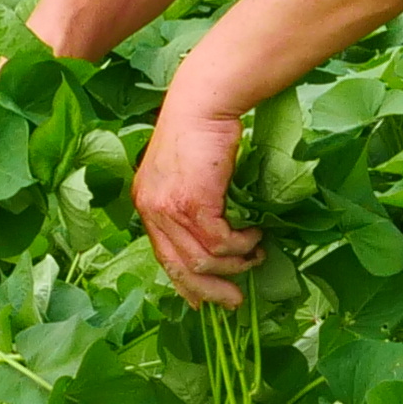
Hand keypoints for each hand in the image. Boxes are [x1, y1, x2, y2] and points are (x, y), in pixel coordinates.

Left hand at [134, 100, 260, 305]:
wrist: (204, 101)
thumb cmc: (202, 132)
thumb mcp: (188, 174)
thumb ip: (191, 205)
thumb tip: (215, 242)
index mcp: (146, 204)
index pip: (162, 258)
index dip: (186, 285)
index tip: (207, 302)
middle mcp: (151, 209)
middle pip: (179, 268)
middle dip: (210, 291)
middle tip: (235, 301)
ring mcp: (168, 207)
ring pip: (203, 259)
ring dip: (235, 262)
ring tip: (255, 252)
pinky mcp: (191, 201)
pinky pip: (219, 241)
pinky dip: (240, 244)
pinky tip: (253, 233)